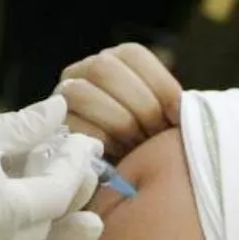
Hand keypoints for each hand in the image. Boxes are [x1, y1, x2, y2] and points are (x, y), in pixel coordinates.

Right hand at [58, 43, 181, 160]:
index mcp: (113, 63)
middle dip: (138, 104)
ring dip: (118, 122)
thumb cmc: (141, 149)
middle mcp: (82, 72)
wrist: (111, 184)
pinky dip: (99, 141)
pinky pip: (72, 125)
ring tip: (134, 145)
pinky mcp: (51, 127)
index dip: (158, 82)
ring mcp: (60, 98)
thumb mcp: (161, 121)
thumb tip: (187, 108)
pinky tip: (114, 155)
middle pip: (105, 68)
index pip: (131, 54)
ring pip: (82, 93)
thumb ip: (169, 106)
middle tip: (153, 133)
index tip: (176, 114)